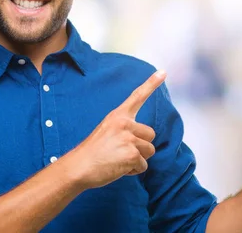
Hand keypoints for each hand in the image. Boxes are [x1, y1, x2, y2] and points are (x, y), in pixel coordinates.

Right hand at [66, 70, 166, 189]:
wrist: (78, 168)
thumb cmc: (92, 152)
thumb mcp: (107, 131)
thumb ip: (124, 129)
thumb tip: (142, 138)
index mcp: (118, 116)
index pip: (137, 96)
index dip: (152, 83)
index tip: (163, 72)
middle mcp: (125, 123)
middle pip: (150, 135)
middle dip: (141, 147)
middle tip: (121, 152)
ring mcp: (129, 138)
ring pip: (149, 151)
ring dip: (137, 159)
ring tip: (118, 160)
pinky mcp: (132, 154)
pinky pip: (143, 165)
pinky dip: (133, 170)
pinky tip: (118, 168)